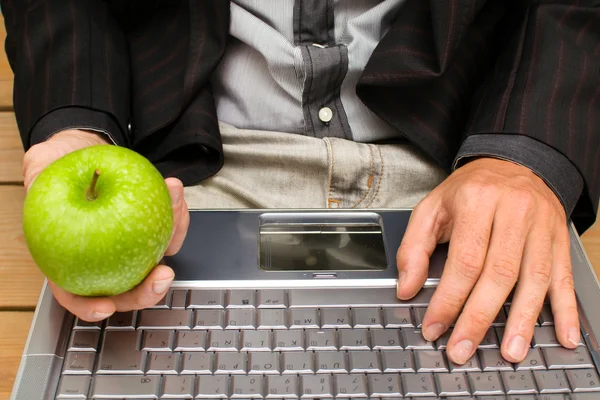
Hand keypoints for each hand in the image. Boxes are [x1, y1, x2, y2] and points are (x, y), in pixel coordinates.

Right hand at [23, 129, 189, 320]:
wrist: (85, 151)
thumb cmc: (60, 166)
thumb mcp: (41, 166)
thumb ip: (38, 173)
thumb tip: (36, 172)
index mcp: (70, 256)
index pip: (77, 293)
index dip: (89, 306)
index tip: (106, 307)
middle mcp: (104, 257)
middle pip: (128, 288)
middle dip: (149, 289)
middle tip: (162, 276)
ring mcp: (131, 243)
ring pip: (156, 258)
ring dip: (171, 239)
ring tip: (174, 210)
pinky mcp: (150, 225)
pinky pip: (169, 227)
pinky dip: (175, 213)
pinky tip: (173, 192)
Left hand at [397, 157, 577, 363]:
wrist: (514, 161)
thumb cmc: (470, 189)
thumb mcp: (432, 207)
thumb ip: (415, 247)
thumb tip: (406, 287)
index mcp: (477, 201)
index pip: (464, 260)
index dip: (449, 299)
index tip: (435, 327)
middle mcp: (513, 212)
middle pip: (499, 274)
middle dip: (478, 318)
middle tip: (462, 349)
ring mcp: (541, 226)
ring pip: (534, 279)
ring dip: (522, 321)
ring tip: (509, 352)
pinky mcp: (559, 238)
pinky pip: (564, 276)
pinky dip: (565, 309)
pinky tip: (564, 334)